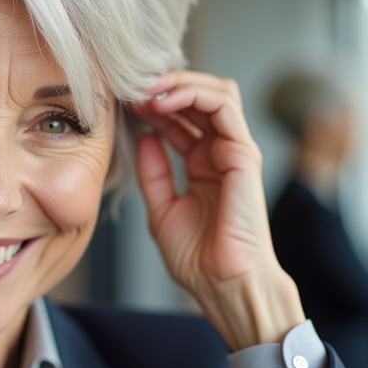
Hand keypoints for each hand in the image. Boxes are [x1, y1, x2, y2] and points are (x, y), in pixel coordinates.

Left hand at [132, 70, 304, 350]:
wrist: (222, 285)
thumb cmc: (198, 259)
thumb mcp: (161, 208)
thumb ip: (153, 172)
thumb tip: (143, 136)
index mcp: (202, 165)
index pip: (183, 117)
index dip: (153, 104)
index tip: (124, 101)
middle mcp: (220, 153)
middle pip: (200, 97)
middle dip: (166, 85)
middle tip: (133, 85)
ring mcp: (235, 151)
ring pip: (216, 92)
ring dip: (179, 83)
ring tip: (148, 89)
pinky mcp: (243, 153)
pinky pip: (223, 106)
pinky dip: (193, 93)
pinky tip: (164, 100)